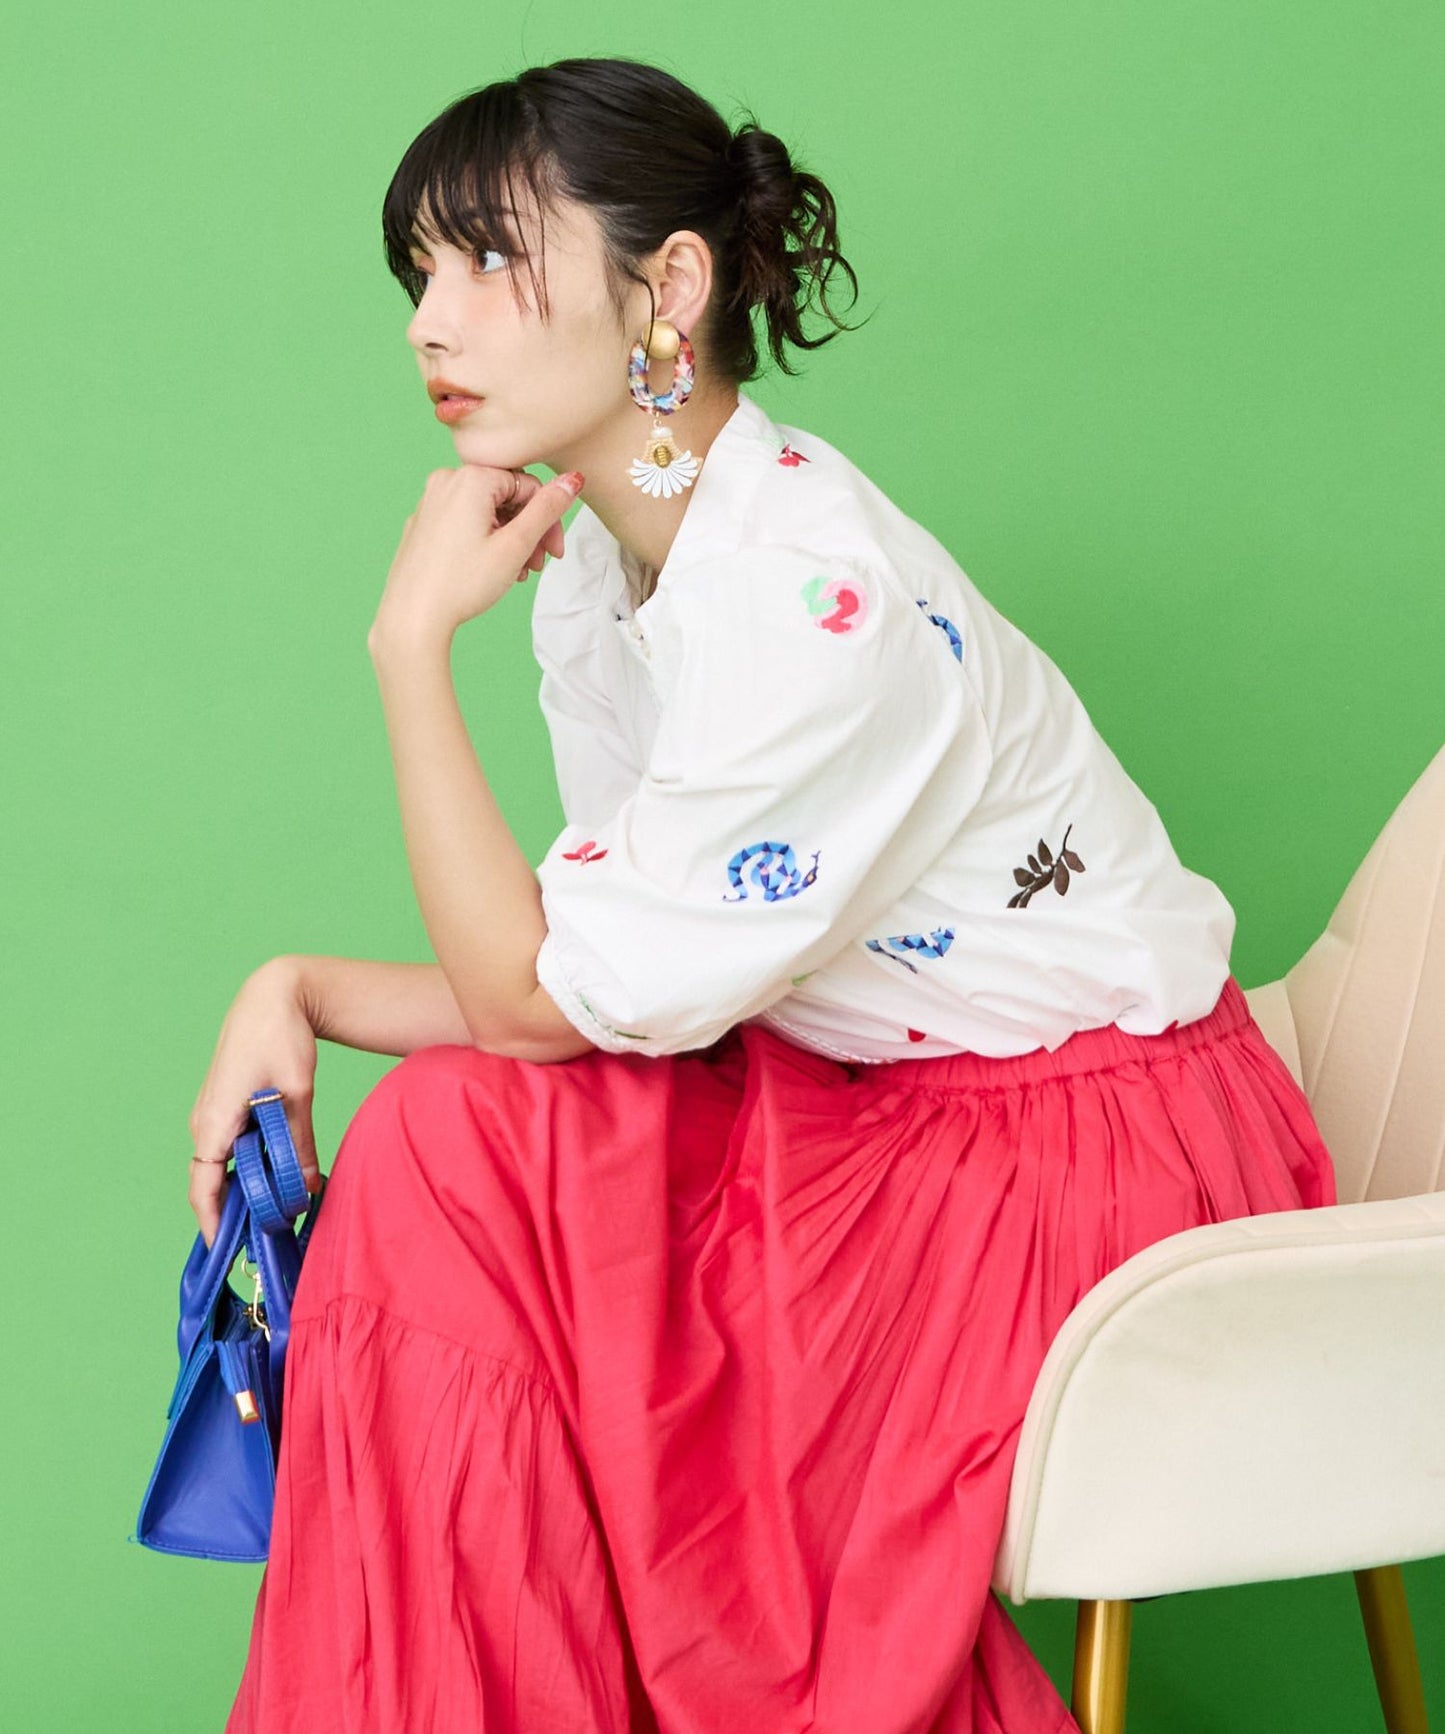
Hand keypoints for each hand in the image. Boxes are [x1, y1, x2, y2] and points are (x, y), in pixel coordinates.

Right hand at [188, 958, 323, 1249]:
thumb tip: (307, 1188)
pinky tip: (278, 1177)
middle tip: (268, 1239)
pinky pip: (230, 1148)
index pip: (202, 1188)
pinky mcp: (226, 1107)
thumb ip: (298, 1144)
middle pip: (211, 1182)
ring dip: (245, 1189)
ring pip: (222, 1166)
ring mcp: (213, 1114)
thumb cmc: (280, 1037)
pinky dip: (249, 1167)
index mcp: (214, 1122)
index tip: (229, 1251)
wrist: (271, 996)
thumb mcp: (296, 1094)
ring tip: (278, 1213)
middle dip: (235, 1212)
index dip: (213, 1223)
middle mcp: (205, 1122)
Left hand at [371, 465, 583, 645]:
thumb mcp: (516, 545)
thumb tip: (571, 480)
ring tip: (515, 572)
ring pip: (486, 512)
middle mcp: (446, 482)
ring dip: (509, 539)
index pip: (529, 486)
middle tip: (537, 565)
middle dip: (528, 531)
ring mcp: (430, 503)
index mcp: (470, 478)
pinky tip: (489, 570)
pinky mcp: (422, 525)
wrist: (412, 616)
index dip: (548, 520)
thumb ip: (548, 508)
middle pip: (507, 498)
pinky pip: (464, 523)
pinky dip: (483, 542)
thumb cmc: (461, 584)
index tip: (554, 552)